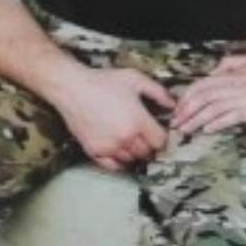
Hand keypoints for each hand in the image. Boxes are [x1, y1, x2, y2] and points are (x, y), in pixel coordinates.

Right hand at [50, 66, 174, 170]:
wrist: (72, 88)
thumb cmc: (103, 81)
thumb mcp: (135, 79)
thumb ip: (158, 92)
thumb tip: (173, 105)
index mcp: (138, 121)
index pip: (160, 141)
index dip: (162, 137)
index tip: (158, 132)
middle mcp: (125, 138)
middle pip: (147, 153)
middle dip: (149, 145)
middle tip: (145, 135)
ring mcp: (109, 147)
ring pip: (131, 159)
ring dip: (134, 152)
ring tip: (130, 139)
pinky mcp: (94, 151)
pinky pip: (113, 166)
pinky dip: (119, 161)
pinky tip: (119, 151)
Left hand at [171, 55, 245, 135]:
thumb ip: (230, 64)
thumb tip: (214, 70)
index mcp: (232, 74)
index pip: (202, 84)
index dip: (187, 96)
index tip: (178, 107)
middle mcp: (234, 85)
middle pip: (202, 97)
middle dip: (186, 110)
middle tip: (176, 122)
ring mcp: (242, 98)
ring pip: (212, 109)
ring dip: (196, 120)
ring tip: (185, 129)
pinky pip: (229, 117)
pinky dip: (216, 123)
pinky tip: (207, 130)